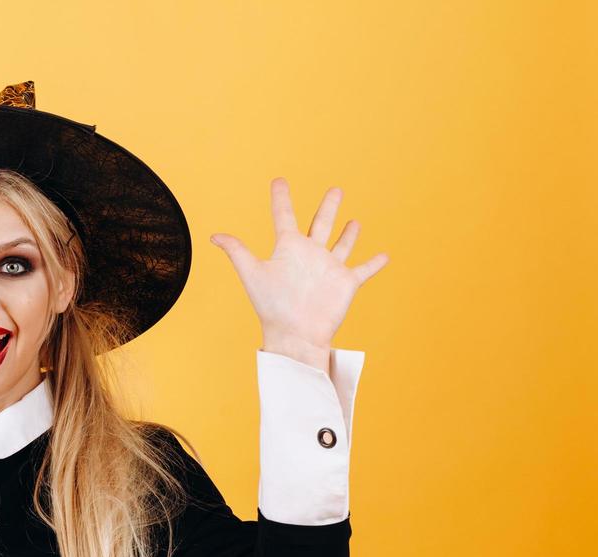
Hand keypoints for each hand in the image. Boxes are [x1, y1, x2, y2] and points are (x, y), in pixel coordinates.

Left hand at [211, 177, 388, 367]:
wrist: (295, 335)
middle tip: (335, 189)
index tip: (279, 181)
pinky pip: (364, 269)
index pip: (284, 216)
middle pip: (320, 223)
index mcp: (288, 248)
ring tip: (355, 221)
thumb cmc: (272, 307)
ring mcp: (329, 268)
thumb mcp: (253, 274)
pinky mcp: (346, 282)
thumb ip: (237, 252)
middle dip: (328, 207)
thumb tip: (212, 236)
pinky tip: (384, 255)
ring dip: (349, 233)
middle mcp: (309, 255)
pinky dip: (375, 262)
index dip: (281, 198)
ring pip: (342, 244)